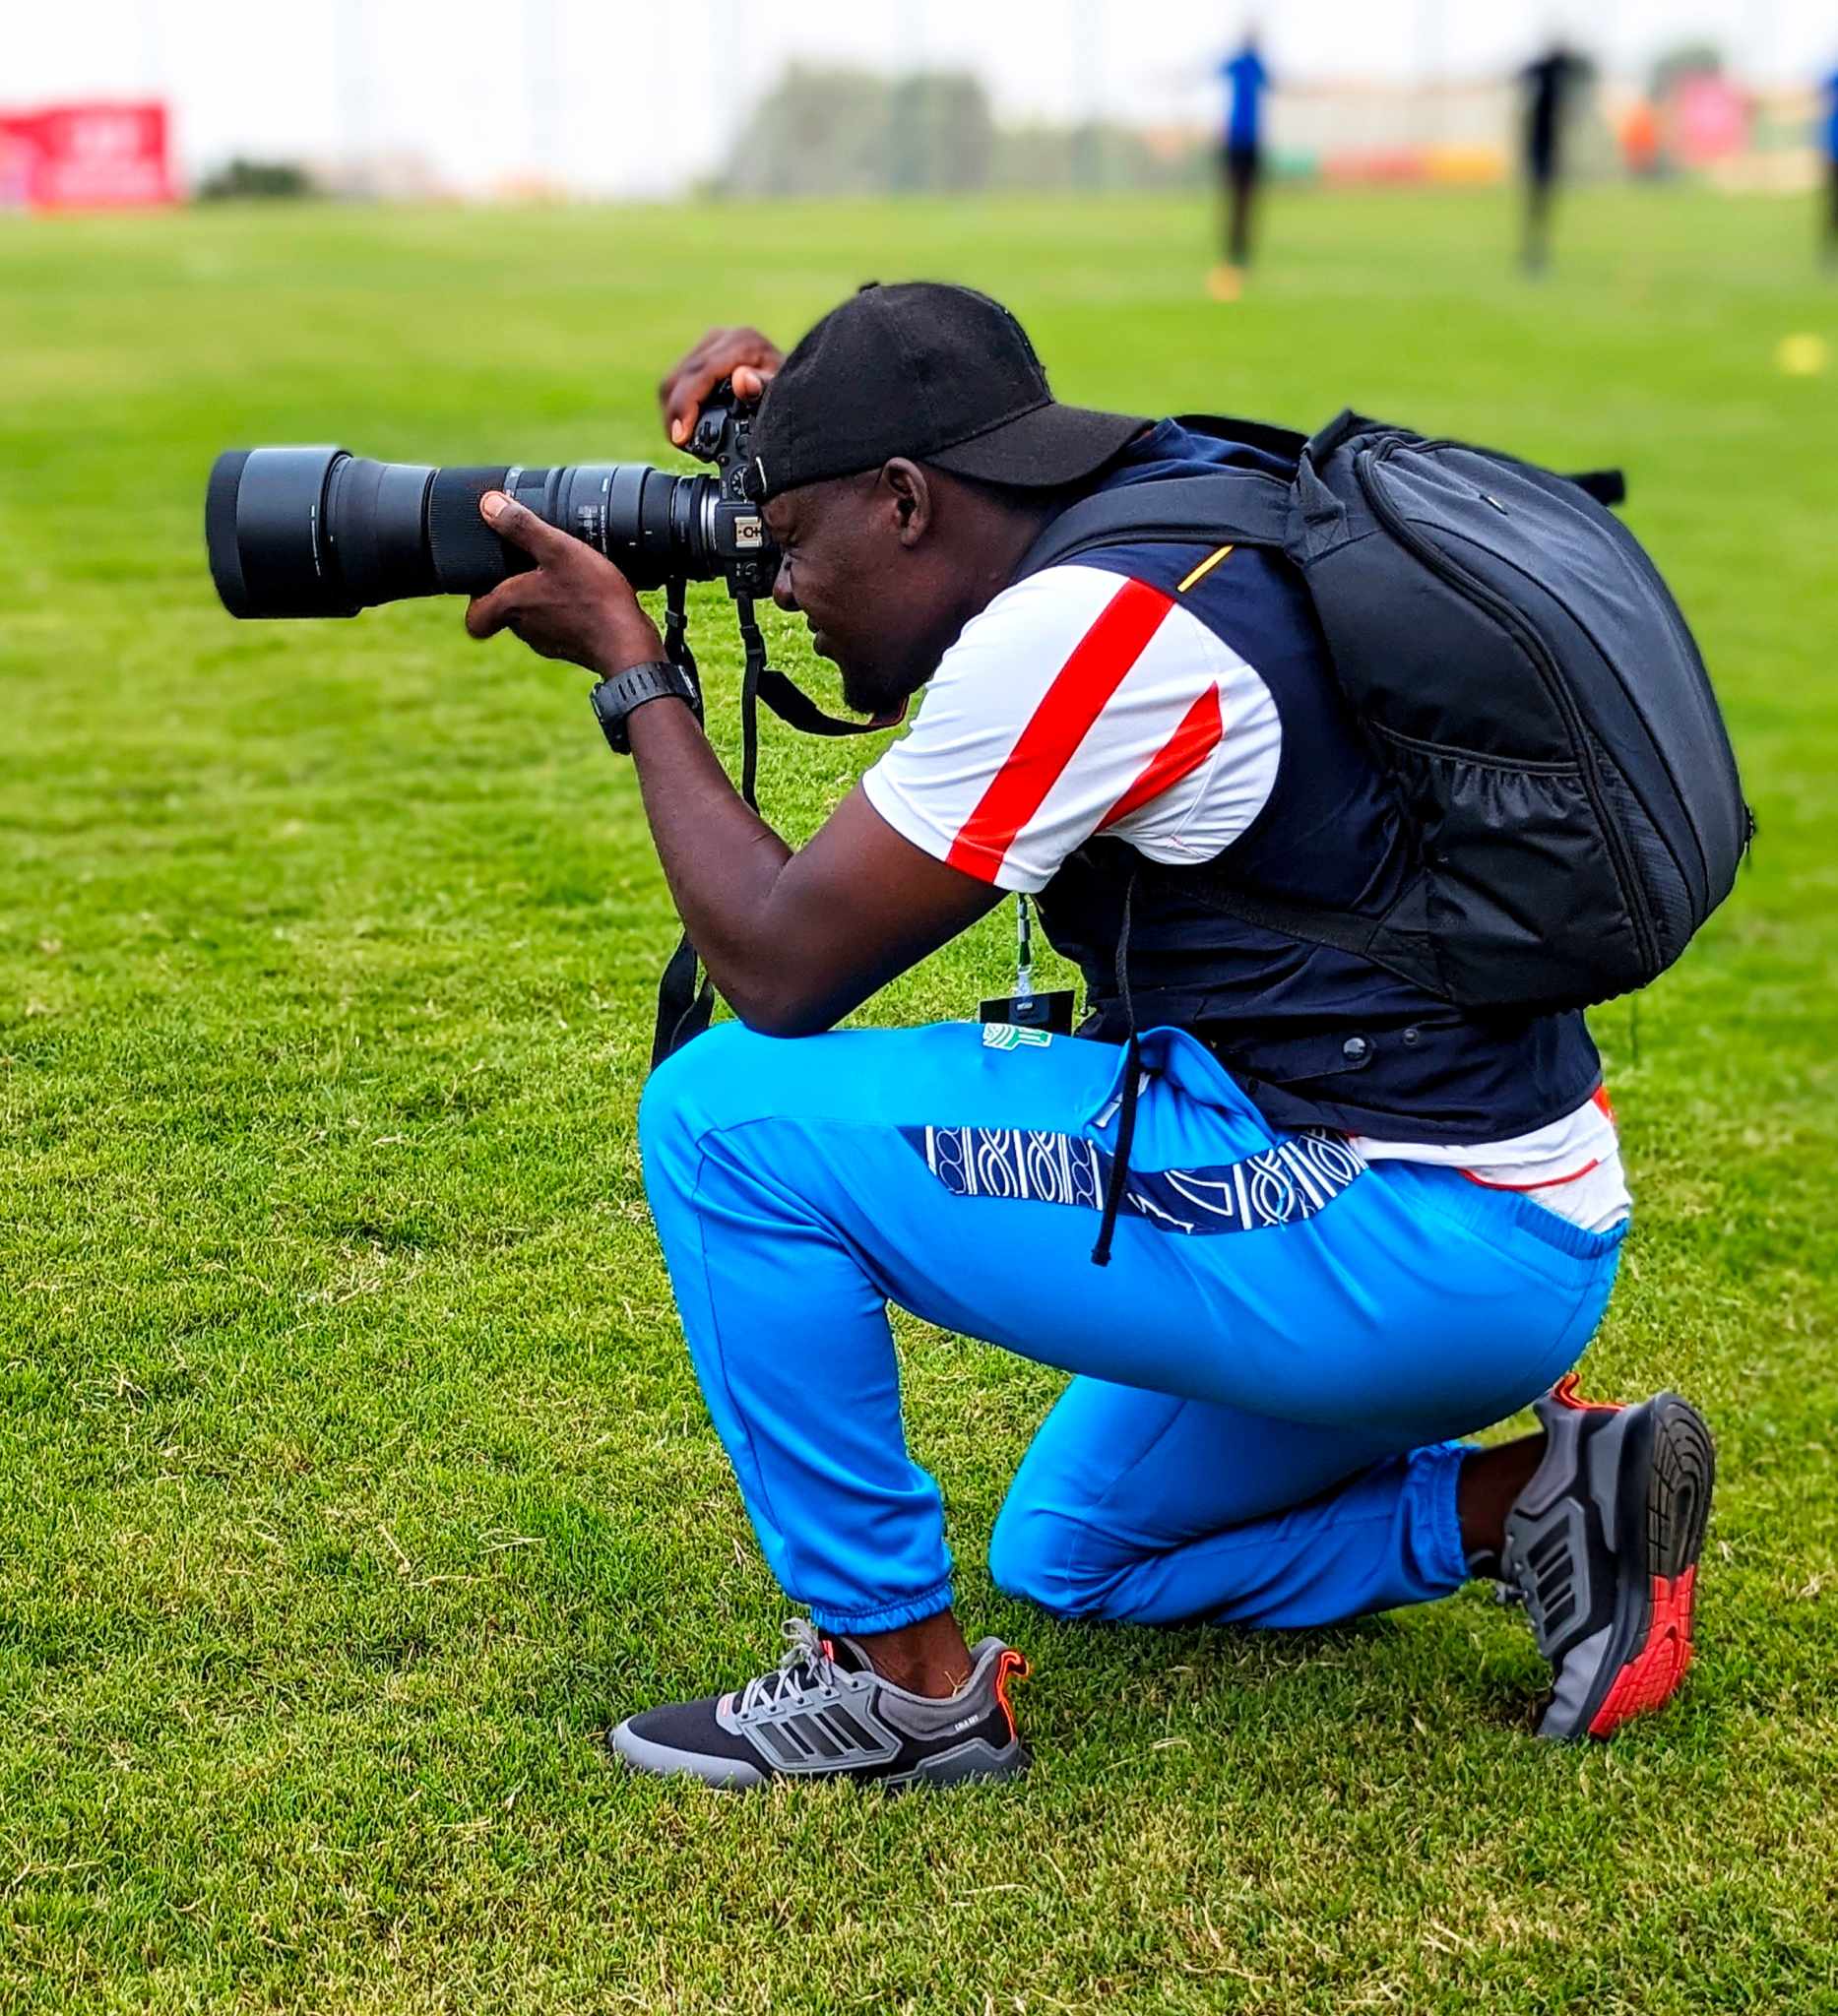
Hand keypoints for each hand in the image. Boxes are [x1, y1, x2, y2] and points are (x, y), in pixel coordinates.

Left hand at [463, 492, 662, 675]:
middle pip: (506, 612)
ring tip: (564, 575)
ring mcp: (550, 643)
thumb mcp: (558, 548)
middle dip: (515, 589)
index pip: (474, 620)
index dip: (475, 602)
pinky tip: (588, 595)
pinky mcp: (574, 647)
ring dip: (543, 599)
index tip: (486, 583)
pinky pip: (561, 626)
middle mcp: (525, 629)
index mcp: (511, 605)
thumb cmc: (593, 599)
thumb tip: (489, 504)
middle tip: (531, 564)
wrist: (629, 644)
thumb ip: (522, 526)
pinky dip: (568, 611)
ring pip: (534, 619)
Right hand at [658, 326, 784, 446]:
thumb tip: (742, 380)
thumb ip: (764, 387)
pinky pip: (677, 381)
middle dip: (675, 416)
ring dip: (673, 413)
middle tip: (684, 445)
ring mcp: (709, 344)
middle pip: (679, 377)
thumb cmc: (790, 391)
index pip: (699, 373)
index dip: (685, 406)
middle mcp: (721, 338)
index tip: (681, 436)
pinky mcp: (701, 354)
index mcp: (741, 344)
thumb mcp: (783, 394)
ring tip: (686, 440)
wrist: (795, 380)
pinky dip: (678, 406)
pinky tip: (688, 424)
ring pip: (672, 380)